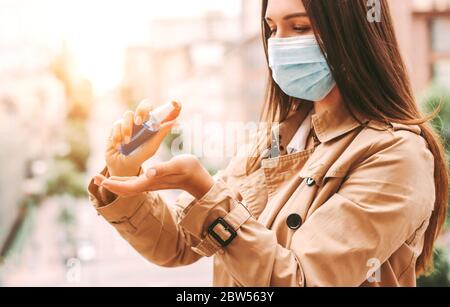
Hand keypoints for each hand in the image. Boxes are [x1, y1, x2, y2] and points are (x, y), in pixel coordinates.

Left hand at [94, 155, 213, 199]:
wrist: (198, 177)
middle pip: (125, 189)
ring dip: (114, 183)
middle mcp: (149, 184)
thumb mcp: (177, 165)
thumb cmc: (189, 169)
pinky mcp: (154, 180)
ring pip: (128, 187)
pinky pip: (134, 182)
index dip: (113, 184)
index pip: (128, 187)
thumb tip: (148, 172)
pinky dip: (123, 180)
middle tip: (94, 178)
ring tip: (101, 178)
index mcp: (152, 181)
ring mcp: (151, 183)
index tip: (100, 180)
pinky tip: (118, 175)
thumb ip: (163, 169)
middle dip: (109, 185)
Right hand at [106, 100, 180, 176]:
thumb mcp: (151, 148)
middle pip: (146, 104)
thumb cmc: (139, 157)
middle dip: (142, 110)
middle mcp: (144, 121)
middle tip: (139, 122)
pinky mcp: (118, 126)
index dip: (173, 105)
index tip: (176, 102)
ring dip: (127, 128)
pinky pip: (117, 124)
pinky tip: (118, 145)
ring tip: (127, 142)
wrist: (121, 165)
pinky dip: (117, 135)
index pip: (165, 112)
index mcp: (155, 125)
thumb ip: (161, 134)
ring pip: (128, 114)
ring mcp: (131, 122)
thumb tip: (175, 122)